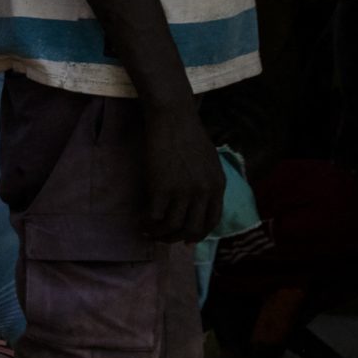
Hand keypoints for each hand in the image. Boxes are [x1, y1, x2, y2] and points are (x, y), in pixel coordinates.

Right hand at [140, 99, 224, 242]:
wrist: (173, 119)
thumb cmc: (188, 135)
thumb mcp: (210, 162)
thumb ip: (208, 183)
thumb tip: (199, 200)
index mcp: (217, 186)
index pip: (212, 221)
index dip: (198, 234)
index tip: (186, 238)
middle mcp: (203, 192)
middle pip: (192, 229)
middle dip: (176, 238)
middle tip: (163, 238)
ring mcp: (182, 191)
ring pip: (172, 226)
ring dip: (159, 234)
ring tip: (147, 231)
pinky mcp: (162, 188)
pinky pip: (155, 217)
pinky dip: (147, 224)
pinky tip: (140, 222)